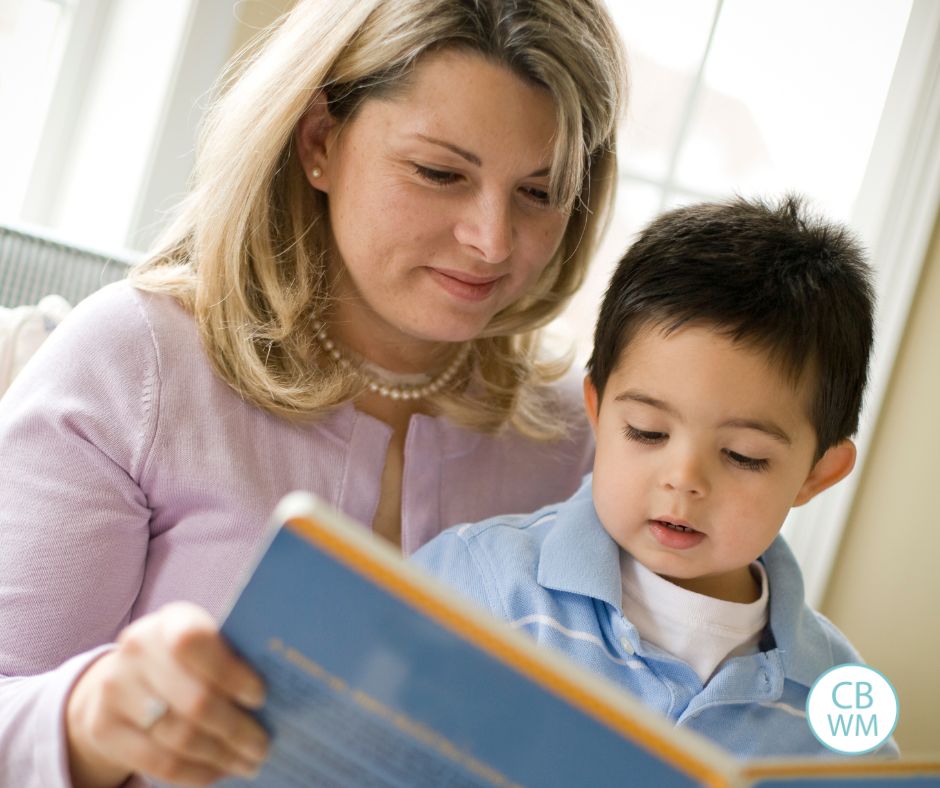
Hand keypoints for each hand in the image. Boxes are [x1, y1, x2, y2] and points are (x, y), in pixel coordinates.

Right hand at [65, 601, 268, 786]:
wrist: (119, 679)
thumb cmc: (185, 660)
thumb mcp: (205, 644)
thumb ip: (233, 658)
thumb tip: (283, 688)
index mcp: (171, 620)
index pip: (196, 643)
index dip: (230, 673)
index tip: (261, 698)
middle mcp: (137, 649)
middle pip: (194, 700)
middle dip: (236, 729)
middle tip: (264, 746)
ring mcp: (114, 688)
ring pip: (178, 736)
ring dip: (220, 756)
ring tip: (249, 763)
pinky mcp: (103, 728)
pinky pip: (158, 762)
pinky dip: (195, 773)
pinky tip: (218, 772)